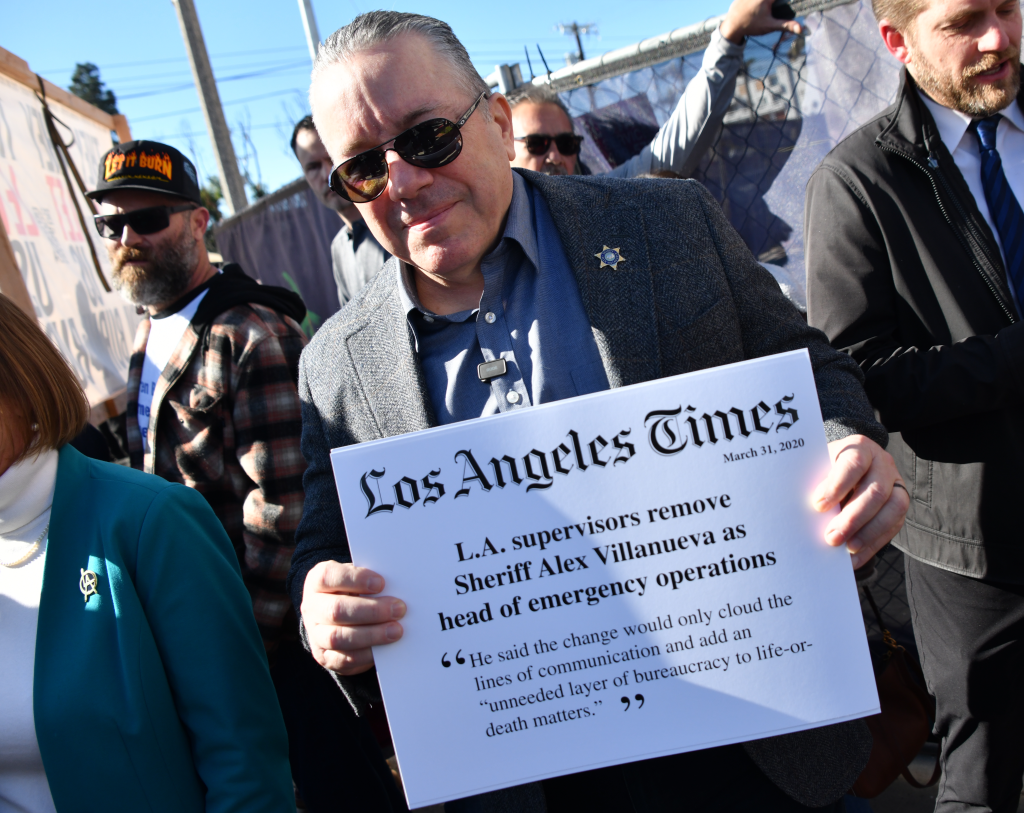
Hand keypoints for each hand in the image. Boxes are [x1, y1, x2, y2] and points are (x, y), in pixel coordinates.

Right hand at [301, 561, 405, 674]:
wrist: (339, 618)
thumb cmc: (354, 592)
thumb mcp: (357, 580)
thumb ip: (370, 582)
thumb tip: (397, 588)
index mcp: (317, 581)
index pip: (328, 577)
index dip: (355, 579)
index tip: (381, 583)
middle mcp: (311, 607)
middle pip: (336, 610)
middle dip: (371, 611)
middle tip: (398, 609)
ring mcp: (315, 634)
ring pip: (338, 637)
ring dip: (371, 634)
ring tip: (396, 630)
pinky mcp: (324, 656)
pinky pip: (344, 659)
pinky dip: (367, 653)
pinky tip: (385, 647)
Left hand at [719, 0, 803, 42]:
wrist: (731, 27)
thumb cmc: (751, 26)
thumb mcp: (769, 25)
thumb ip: (786, 25)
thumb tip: (800, 29)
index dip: (782, 3)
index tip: (774, 11)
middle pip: (771, 1)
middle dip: (773, 4)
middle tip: (767, 12)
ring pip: (763, 1)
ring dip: (766, 5)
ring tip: (759, 14)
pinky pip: (754, 0)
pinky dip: (756, 3)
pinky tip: (752, 11)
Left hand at [812, 435, 908, 568]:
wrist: (842, 465)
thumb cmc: (825, 467)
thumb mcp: (818, 467)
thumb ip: (816, 484)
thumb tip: (807, 514)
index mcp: (860, 447)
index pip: (854, 463)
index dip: (837, 485)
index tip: (818, 505)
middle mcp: (883, 463)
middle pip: (875, 492)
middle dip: (853, 519)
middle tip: (831, 538)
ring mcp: (895, 483)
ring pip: (893, 509)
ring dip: (868, 533)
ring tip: (846, 549)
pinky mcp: (899, 504)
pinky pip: (893, 526)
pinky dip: (873, 544)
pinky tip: (855, 558)